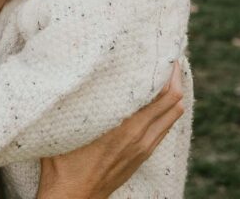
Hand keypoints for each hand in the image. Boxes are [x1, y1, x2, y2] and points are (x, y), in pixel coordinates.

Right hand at [37, 61, 184, 198]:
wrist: (72, 198)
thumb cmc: (64, 165)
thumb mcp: (66, 129)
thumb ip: (72, 102)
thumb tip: (72, 74)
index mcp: (127, 128)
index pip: (164, 97)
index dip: (170, 74)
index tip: (166, 54)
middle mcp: (142, 137)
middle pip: (174, 103)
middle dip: (175, 79)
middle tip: (169, 59)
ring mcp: (144, 148)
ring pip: (173, 117)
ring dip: (172, 96)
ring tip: (164, 76)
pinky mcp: (141, 156)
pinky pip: (163, 129)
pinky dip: (166, 112)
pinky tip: (155, 102)